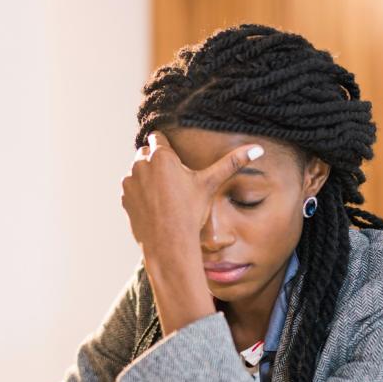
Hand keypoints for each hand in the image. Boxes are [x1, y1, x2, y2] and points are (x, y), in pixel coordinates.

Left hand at [120, 131, 264, 256]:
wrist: (169, 244)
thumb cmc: (191, 213)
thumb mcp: (210, 184)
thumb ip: (232, 163)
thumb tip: (259, 148)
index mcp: (161, 155)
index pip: (157, 137)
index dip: (167, 147)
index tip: (174, 158)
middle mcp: (140, 164)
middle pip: (146, 152)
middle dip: (156, 161)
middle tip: (172, 179)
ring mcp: (129, 180)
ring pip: (137, 169)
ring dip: (146, 175)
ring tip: (164, 194)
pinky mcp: (124, 196)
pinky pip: (131, 187)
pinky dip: (139, 192)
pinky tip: (154, 204)